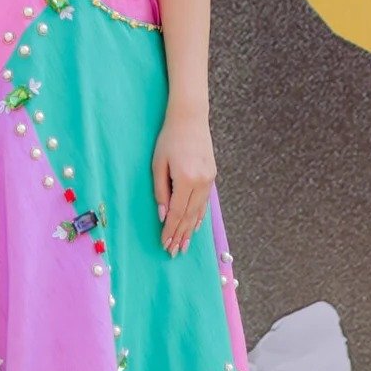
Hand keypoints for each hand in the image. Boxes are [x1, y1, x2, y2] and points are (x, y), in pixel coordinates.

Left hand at [152, 109, 215, 253]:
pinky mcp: (212, 176)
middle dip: (181, 235)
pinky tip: (195, 226)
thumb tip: (163, 215)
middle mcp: (201, 182)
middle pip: (190, 216)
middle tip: (175, 252)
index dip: (171, 230)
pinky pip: (204, 202)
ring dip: (191, 229)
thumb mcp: (158, 164)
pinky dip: (199, 216)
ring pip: (199, 211)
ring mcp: (209, 179)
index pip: (177, 212)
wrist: (190, 119)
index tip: (165, 244)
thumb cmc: (169, 139)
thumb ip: (161, 191)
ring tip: (184, 245)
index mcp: (186, 179)